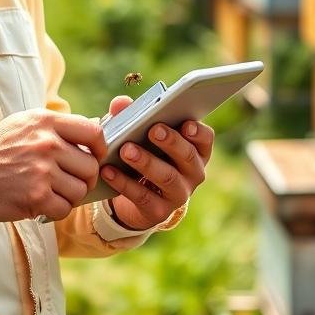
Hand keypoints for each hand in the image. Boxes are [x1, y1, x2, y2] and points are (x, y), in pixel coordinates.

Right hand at [0, 108, 105, 222]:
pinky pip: (65, 208)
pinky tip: (41, 204)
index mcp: (45, 121)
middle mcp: (46, 143)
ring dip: (70, 196)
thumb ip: (56, 126)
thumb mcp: (23, 124)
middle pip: (91, 166)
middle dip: (84, 178)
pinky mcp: (35, 196)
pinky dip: (57, 210)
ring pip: (80, 190)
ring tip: (52, 192)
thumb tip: (93, 129)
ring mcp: (41, 170)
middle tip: (69, 182)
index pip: (94, 133)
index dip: (100, 148)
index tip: (94, 156)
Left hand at [100, 95, 213, 230]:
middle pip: (188, 156)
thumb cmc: (142, 153)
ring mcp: (178, 194)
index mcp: (194, 150)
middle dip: (171, 142)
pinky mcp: (158, 211)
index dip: (198, 132)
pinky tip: (108, 170)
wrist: (133, 195)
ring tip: (126, 150)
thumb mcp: (137, 133)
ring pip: (167, 177)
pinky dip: (124, 182)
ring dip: (147, 162)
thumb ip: (129, 115)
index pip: (205, 140)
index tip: (186, 123)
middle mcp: (192, 173)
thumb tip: (120, 103)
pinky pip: (143, 196)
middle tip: (153, 130)